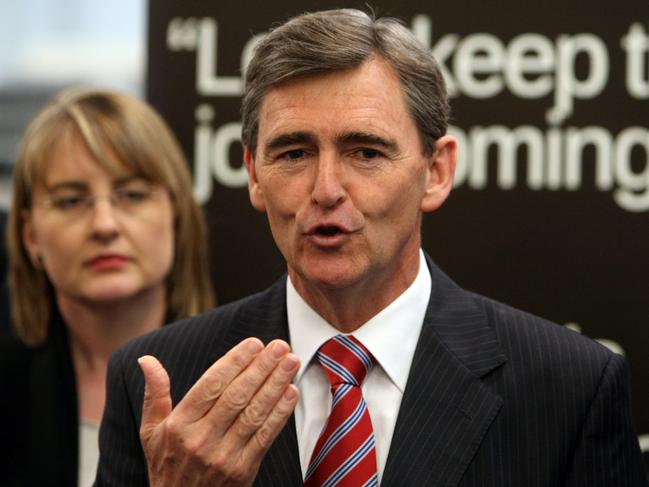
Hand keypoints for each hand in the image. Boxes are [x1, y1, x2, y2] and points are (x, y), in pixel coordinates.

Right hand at [138, 338, 299, 486]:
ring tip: (291, 362)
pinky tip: (291, 392)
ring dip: (276, 385)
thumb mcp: (151, 432)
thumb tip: (147, 360)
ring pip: (254, 413)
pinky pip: (265, 436)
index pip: (211, 385)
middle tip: (280, 346)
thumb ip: (155, 394)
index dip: (235, 362)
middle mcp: (200, 439)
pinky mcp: (242, 471)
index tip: (254, 343)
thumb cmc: (166, 466)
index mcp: (179, 425)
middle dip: (262, 367)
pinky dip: (280, 413)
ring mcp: (223, 456)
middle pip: (237, 395)